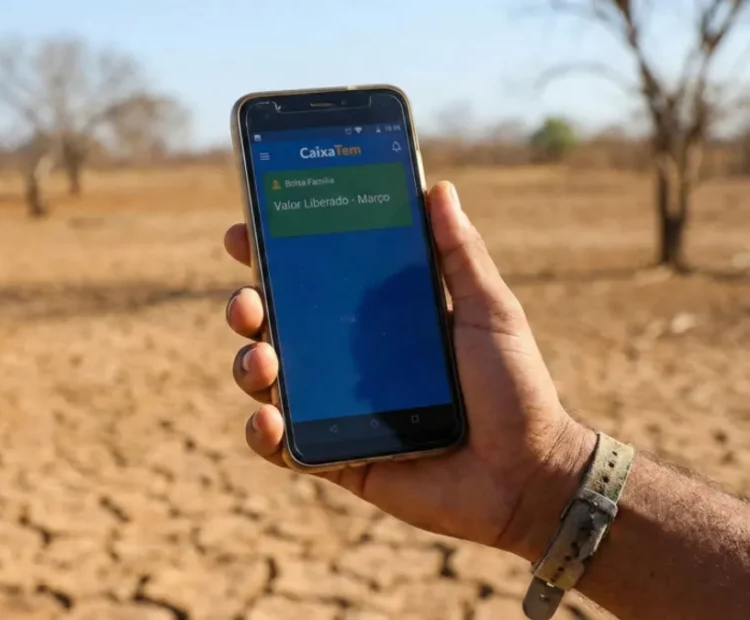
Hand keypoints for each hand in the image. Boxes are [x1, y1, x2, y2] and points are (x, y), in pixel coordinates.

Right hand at [223, 182, 595, 560]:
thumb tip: (438, 188)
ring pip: (270, 380)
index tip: (245, 232)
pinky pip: (282, 446)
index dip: (273, 254)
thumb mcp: (490, 311)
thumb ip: (461, 254)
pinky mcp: (337, 457)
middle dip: (247, 307)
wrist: (528, 474)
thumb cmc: (516, 388)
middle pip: (277, 325)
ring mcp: (337, 409)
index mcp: (378, 320)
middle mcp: (348, 359)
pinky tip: (268, 419)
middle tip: (247, 302)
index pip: (314, 278)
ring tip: (262, 360)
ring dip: (249, 365)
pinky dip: (263, 433)